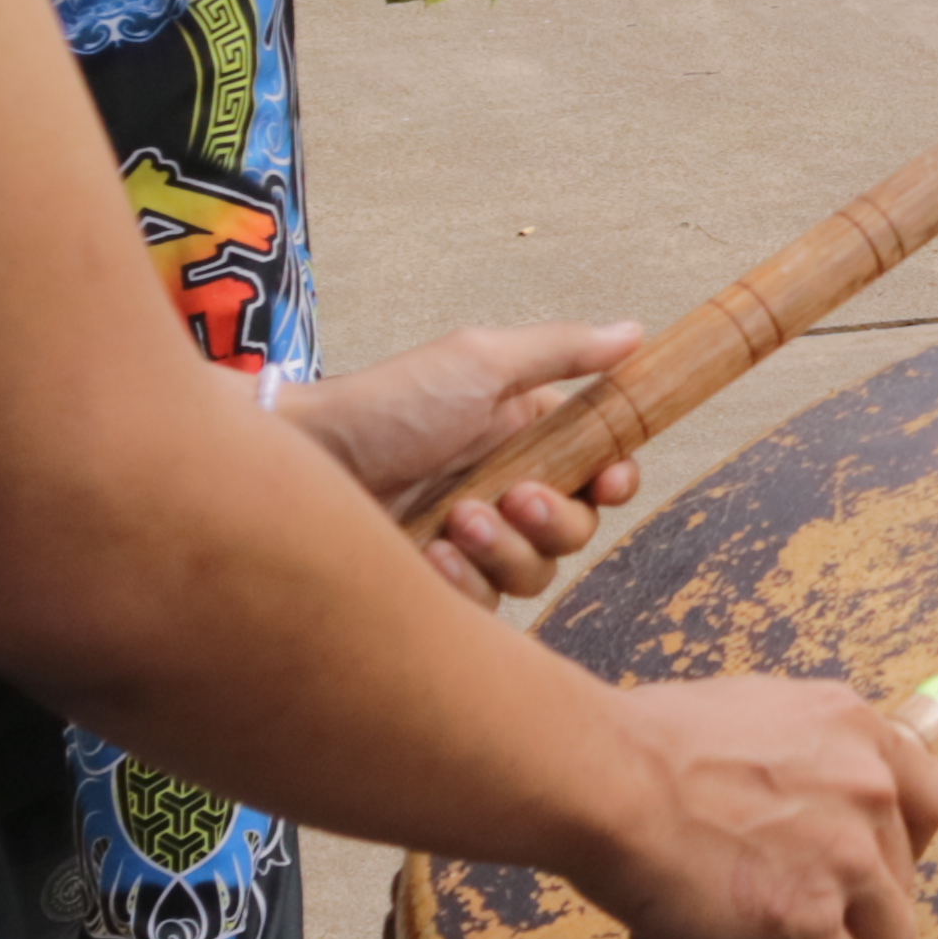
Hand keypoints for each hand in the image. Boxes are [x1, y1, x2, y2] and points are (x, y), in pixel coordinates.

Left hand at [273, 323, 651, 597]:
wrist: (304, 460)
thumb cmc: (382, 405)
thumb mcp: (477, 361)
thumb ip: (560, 351)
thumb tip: (634, 332)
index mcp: (524, 436)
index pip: (599, 471)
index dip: (613, 482)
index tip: (607, 482)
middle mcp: (506, 489)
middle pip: (576, 530)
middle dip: (553, 520)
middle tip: (514, 499)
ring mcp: (472, 541)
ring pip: (534, 573)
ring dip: (503, 551)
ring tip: (455, 523)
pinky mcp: (438, 584)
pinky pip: (484, 606)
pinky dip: (464, 584)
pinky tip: (430, 556)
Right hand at [585, 678, 937, 938]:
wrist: (605, 777)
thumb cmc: (643, 746)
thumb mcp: (749, 717)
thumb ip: (789, 760)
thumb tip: (774, 814)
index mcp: (857, 730)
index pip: (932, 798)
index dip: (899, 842)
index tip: (855, 865)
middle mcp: (870, 789)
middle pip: (903, 877)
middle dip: (850, 902)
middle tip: (787, 912)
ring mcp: (848, 857)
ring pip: (890, 938)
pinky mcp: (810, 920)